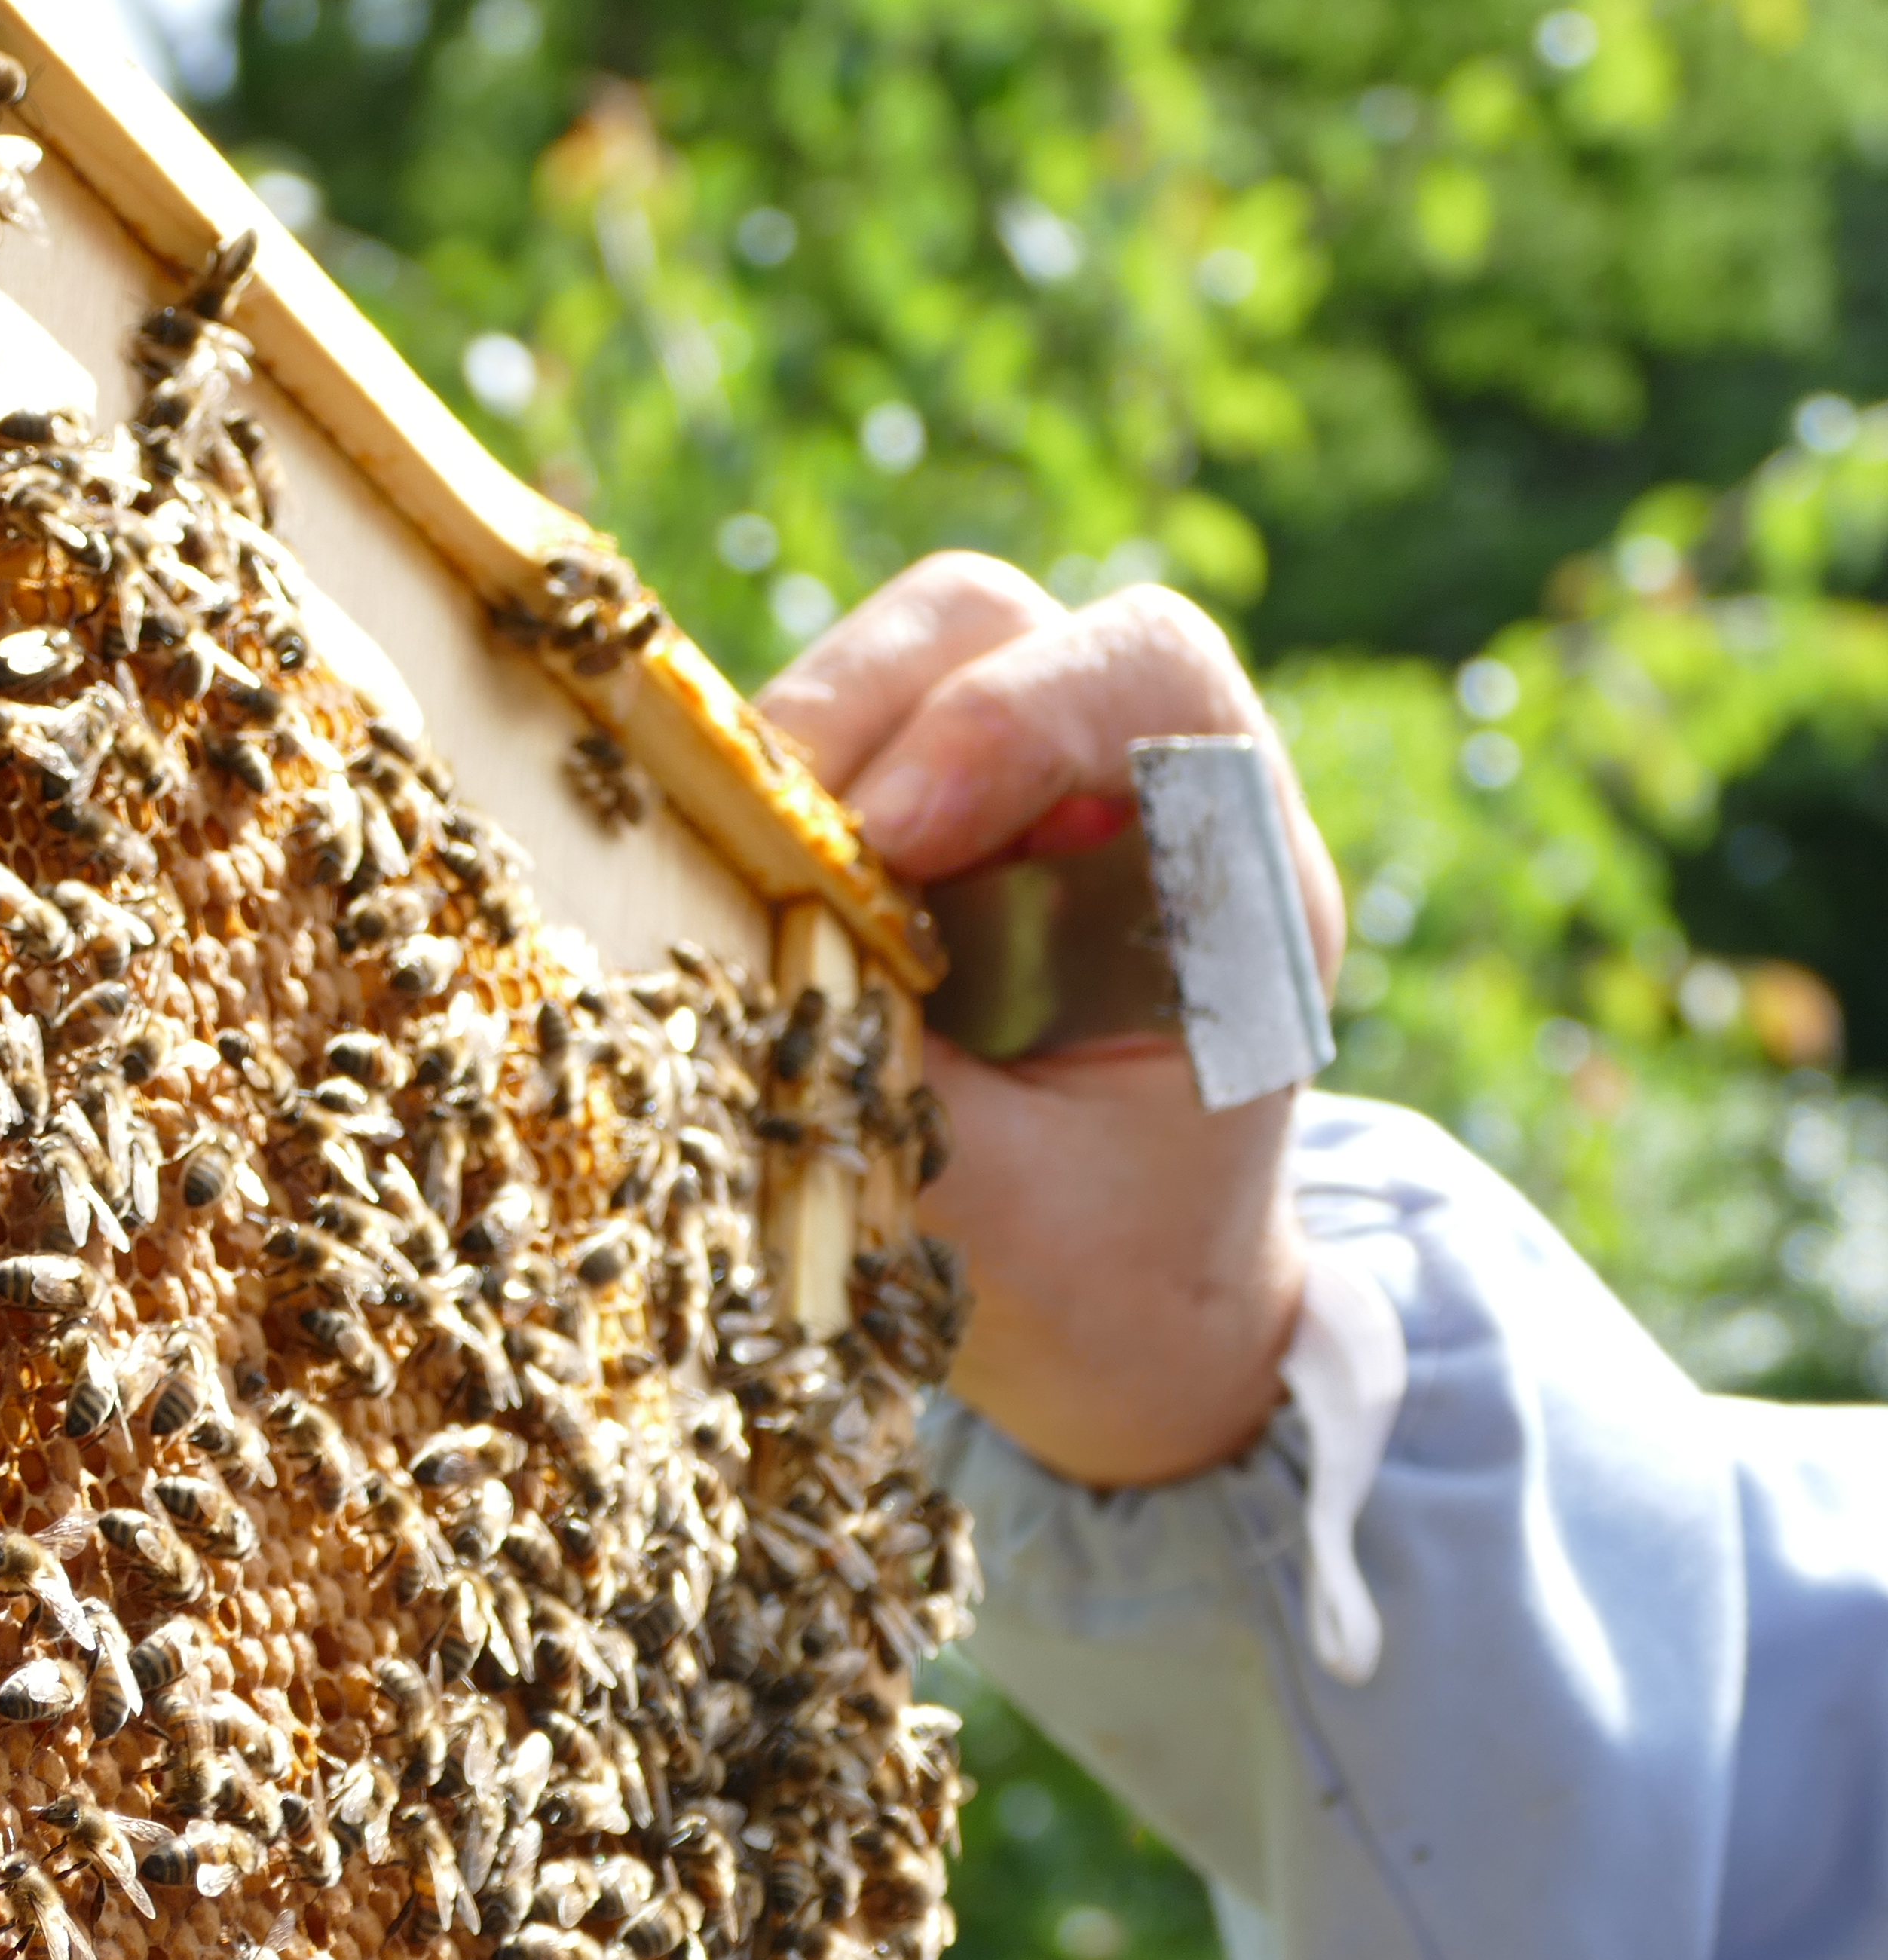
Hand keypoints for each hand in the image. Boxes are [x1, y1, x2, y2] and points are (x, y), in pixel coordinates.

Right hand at [760, 557, 1344, 1487]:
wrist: (1122, 1337)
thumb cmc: (1096, 1281)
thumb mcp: (997, 1213)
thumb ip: (876, 1082)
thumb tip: (724, 970)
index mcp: (1234, 870)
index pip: (1143, 668)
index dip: (1001, 716)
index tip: (890, 840)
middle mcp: (1133, 789)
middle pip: (983, 622)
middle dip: (855, 710)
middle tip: (760, 835)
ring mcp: (1008, 795)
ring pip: (873, 671)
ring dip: (785, 763)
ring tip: (735, 881)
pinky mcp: (902, 825)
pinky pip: (803, 756)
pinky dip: (749, 809)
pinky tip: (730, 899)